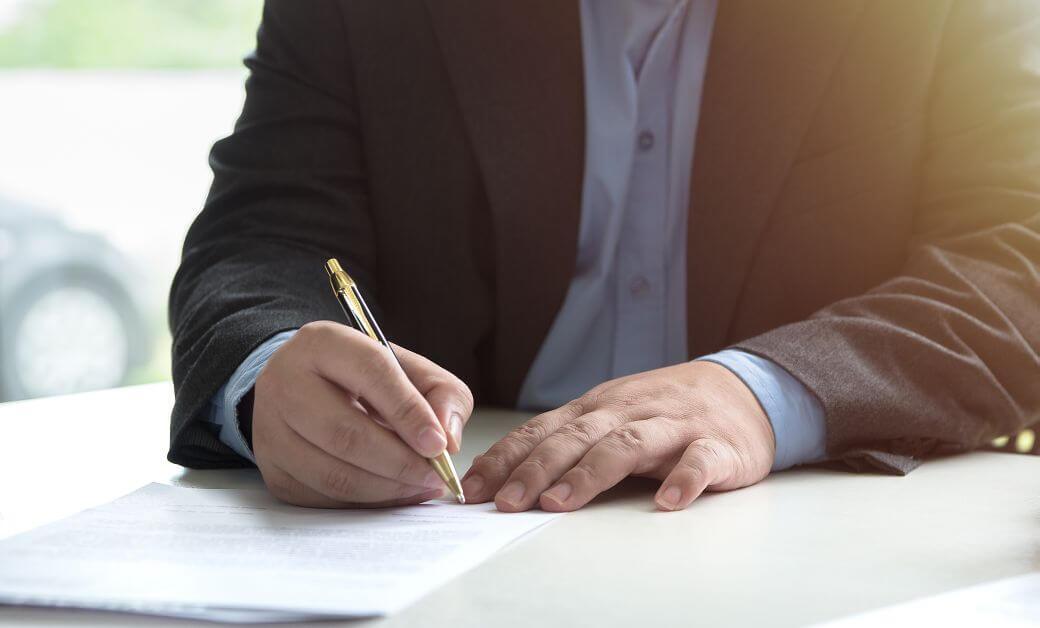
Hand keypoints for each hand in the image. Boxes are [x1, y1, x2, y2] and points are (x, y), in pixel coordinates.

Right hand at [252, 321, 473, 507]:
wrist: (304, 388)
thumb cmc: (363, 379)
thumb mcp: (408, 368)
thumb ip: (441, 393)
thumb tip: (448, 439)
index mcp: (323, 342)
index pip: (370, 372)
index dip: (408, 412)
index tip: (438, 445)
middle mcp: (286, 381)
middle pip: (345, 433)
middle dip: (400, 462)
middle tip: (435, 476)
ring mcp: (271, 428)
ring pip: (332, 474)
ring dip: (386, 489)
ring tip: (420, 487)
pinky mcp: (271, 469)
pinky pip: (322, 498)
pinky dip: (364, 503)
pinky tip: (391, 494)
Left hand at [462, 361, 774, 511]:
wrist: (741, 389)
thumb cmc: (662, 411)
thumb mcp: (610, 417)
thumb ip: (567, 442)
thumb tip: (504, 476)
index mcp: (597, 409)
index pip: (542, 431)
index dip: (505, 459)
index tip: (472, 489)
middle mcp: (628, 412)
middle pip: (576, 438)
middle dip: (537, 469)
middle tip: (506, 502)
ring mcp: (672, 426)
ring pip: (627, 446)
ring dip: (591, 474)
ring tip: (561, 503)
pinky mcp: (716, 444)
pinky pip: (699, 460)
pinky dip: (684, 479)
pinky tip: (668, 502)